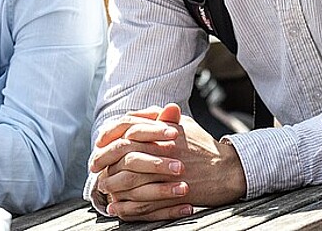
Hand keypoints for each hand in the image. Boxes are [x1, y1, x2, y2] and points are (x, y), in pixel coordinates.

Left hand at [91, 104, 247, 220]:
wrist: (227, 170)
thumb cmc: (204, 146)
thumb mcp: (184, 125)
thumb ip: (159, 118)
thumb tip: (135, 114)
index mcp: (163, 131)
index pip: (127, 129)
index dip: (109, 137)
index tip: (98, 145)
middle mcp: (162, 150)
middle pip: (123, 155)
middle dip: (104, 161)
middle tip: (94, 168)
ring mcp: (166, 173)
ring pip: (129, 180)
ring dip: (112, 185)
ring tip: (103, 188)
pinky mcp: (171, 193)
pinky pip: (142, 202)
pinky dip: (126, 206)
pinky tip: (116, 207)